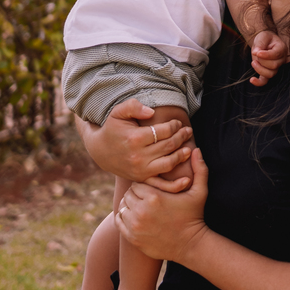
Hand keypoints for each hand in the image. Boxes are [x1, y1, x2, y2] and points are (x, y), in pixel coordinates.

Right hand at [77, 98, 192, 187]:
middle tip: (188, 131)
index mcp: (135, 138)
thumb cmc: (113, 128)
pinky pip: (162, 182)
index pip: (163, 131)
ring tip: (188, 148)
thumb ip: (133, 106)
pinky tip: (186, 176)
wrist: (101, 151)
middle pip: (168, 146)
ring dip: (182, 155)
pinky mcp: (142, 178)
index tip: (177, 123)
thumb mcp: (118, 112)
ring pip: (169, 163)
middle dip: (181, 137)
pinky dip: (175, 180)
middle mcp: (139, 156)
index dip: (174, 126)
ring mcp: (141, 169)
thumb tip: (151, 112)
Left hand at [118, 147, 210, 261]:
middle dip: (136, 195)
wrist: (191, 245)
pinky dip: (124, 217)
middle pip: (128, 194)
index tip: (152, 190)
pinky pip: (119, 220)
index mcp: (154, 197)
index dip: (144, 185)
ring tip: (142, 207)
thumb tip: (196, 149)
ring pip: (123, 207)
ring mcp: (135, 225)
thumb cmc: (194, 216)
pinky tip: (135, 217)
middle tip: (147, 198)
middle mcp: (141, 210)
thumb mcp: (200, 192)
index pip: (137, 183)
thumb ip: (199, 169)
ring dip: (130, 206)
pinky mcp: (132, 237)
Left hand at [250, 29, 287, 85]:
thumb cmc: (265, 38)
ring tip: (253, 62)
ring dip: (260, 69)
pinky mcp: (268, 72)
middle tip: (256, 54)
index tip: (256, 52)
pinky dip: (258, 82)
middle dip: (262, 61)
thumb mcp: (263, 36)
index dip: (266, 55)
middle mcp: (281, 59)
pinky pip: (265, 81)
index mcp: (282, 48)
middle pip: (274, 66)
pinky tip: (252, 80)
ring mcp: (275, 67)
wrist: (264, 42)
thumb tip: (256, 53)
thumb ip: (260, 43)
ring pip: (270, 74)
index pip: (276, 54)